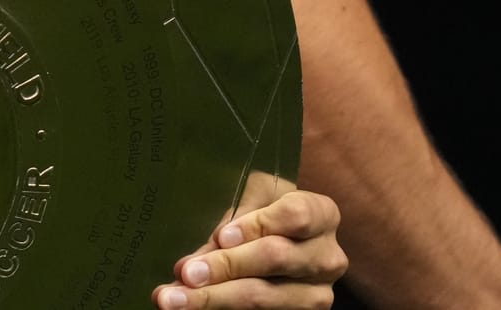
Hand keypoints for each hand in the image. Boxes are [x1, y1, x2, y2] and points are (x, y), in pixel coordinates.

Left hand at [153, 175, 346, 308]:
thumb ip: (231, 224)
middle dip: (226, 265)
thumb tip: (192, 264)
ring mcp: (317, 294)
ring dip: (214, 298)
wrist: (290, 242)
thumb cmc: (267, 212)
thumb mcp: (255, 200)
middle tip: (186, 272)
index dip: (258, 224)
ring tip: (173, 299)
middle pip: (275, 258)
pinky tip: (191, 307)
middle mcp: (327, 257)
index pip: (296, 215)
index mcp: (322, 215)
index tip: (223, 236)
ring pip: (264, 297)